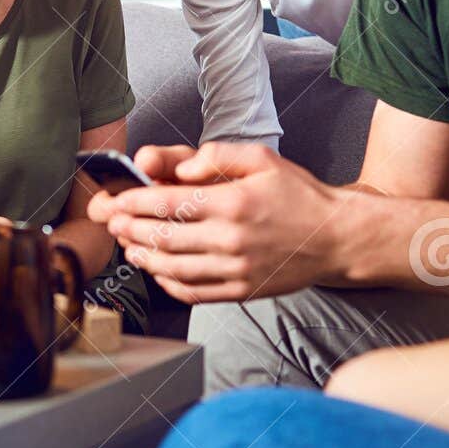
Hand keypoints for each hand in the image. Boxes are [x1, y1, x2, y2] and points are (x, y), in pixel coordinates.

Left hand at [89, 144, 350, 303]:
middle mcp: (232, 238)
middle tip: (112, 223)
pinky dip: (168, 283)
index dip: (135, 203)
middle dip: (129, 230)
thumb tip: (179, 169)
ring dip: (143, 257)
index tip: (117, 202)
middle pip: (164, 236)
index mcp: (234, 202)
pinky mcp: (241, 290)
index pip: (169, 203)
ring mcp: (236, 268)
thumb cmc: (297, 195)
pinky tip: (157, 270)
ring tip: (128, 246)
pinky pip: (194, 291)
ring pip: (173, 268)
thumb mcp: (262, 159)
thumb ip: (217, 156)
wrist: (336, 238)